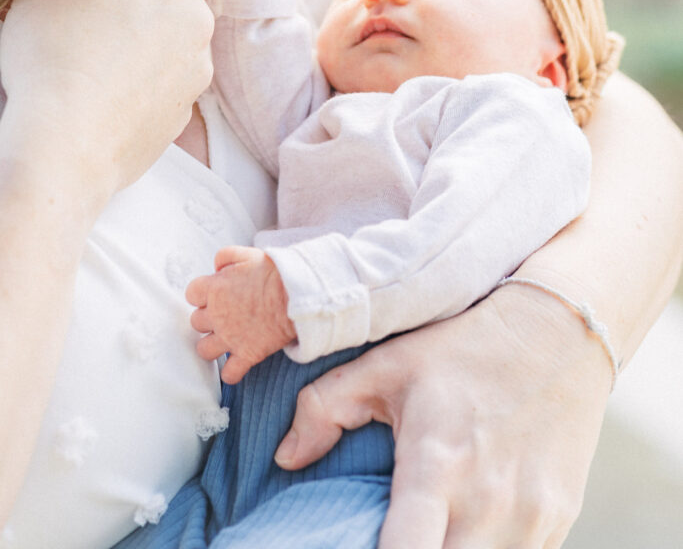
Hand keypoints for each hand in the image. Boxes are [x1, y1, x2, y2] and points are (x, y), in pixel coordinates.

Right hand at [0, 0, 247, 212]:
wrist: (64, 153)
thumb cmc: (52, 62)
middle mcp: (196, 20)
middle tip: (100, 0)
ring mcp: (197, 68)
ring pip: (176, 32)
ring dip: (147, 31)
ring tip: (96, 51)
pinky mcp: (187, 108)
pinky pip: (170, 74)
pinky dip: (146, 73)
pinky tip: (107, 86)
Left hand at [186, 246, 295, 382]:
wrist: (298, 295)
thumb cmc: (275, 273)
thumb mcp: (248, 254)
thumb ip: (226, 256)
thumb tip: (216, 266)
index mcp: (215, 289)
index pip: (191, 293)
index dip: (202, 293)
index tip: (214, 293)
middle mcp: (217, 315)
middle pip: (196, 322)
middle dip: (208, 317)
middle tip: (224, 313)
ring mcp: (231, 338)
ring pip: (204, 350)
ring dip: (212, 345)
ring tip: (224, 339)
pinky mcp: (248, 354)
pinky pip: (229, 374)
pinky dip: (231, 372)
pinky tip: (237, 364)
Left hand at [274, 284, 612, 548]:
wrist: (561, 330)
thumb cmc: (466, 345)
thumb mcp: (388, 363)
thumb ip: (325, 407)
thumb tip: (286, 458)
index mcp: (438, 462)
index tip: (352, 544)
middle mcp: (488, 501)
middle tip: (390, 533)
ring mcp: (532, 518)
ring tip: (425, 528)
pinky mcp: (560, 521)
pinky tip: (463, 526)